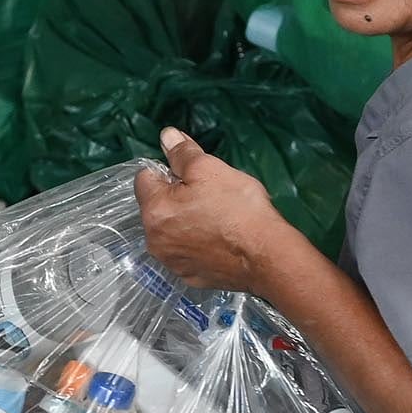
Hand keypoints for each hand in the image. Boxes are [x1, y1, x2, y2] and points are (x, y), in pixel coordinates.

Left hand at [136, 128, 296, 293]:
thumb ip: (182, 153)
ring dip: (185, 222)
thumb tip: (166, 136)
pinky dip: (197, 245)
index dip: (167, 170)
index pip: (144, 178)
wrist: (267, 255)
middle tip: (208, 195)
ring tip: (216, 218)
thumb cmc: (238, 208)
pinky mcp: (189, 277)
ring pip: (170, 231)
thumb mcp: (209, 169)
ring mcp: (172, 262)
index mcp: (154, 211)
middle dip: (176, 198)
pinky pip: (186, 253)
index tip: (191, 175)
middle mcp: (154, 240)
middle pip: (156, 207)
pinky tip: (218, 240)